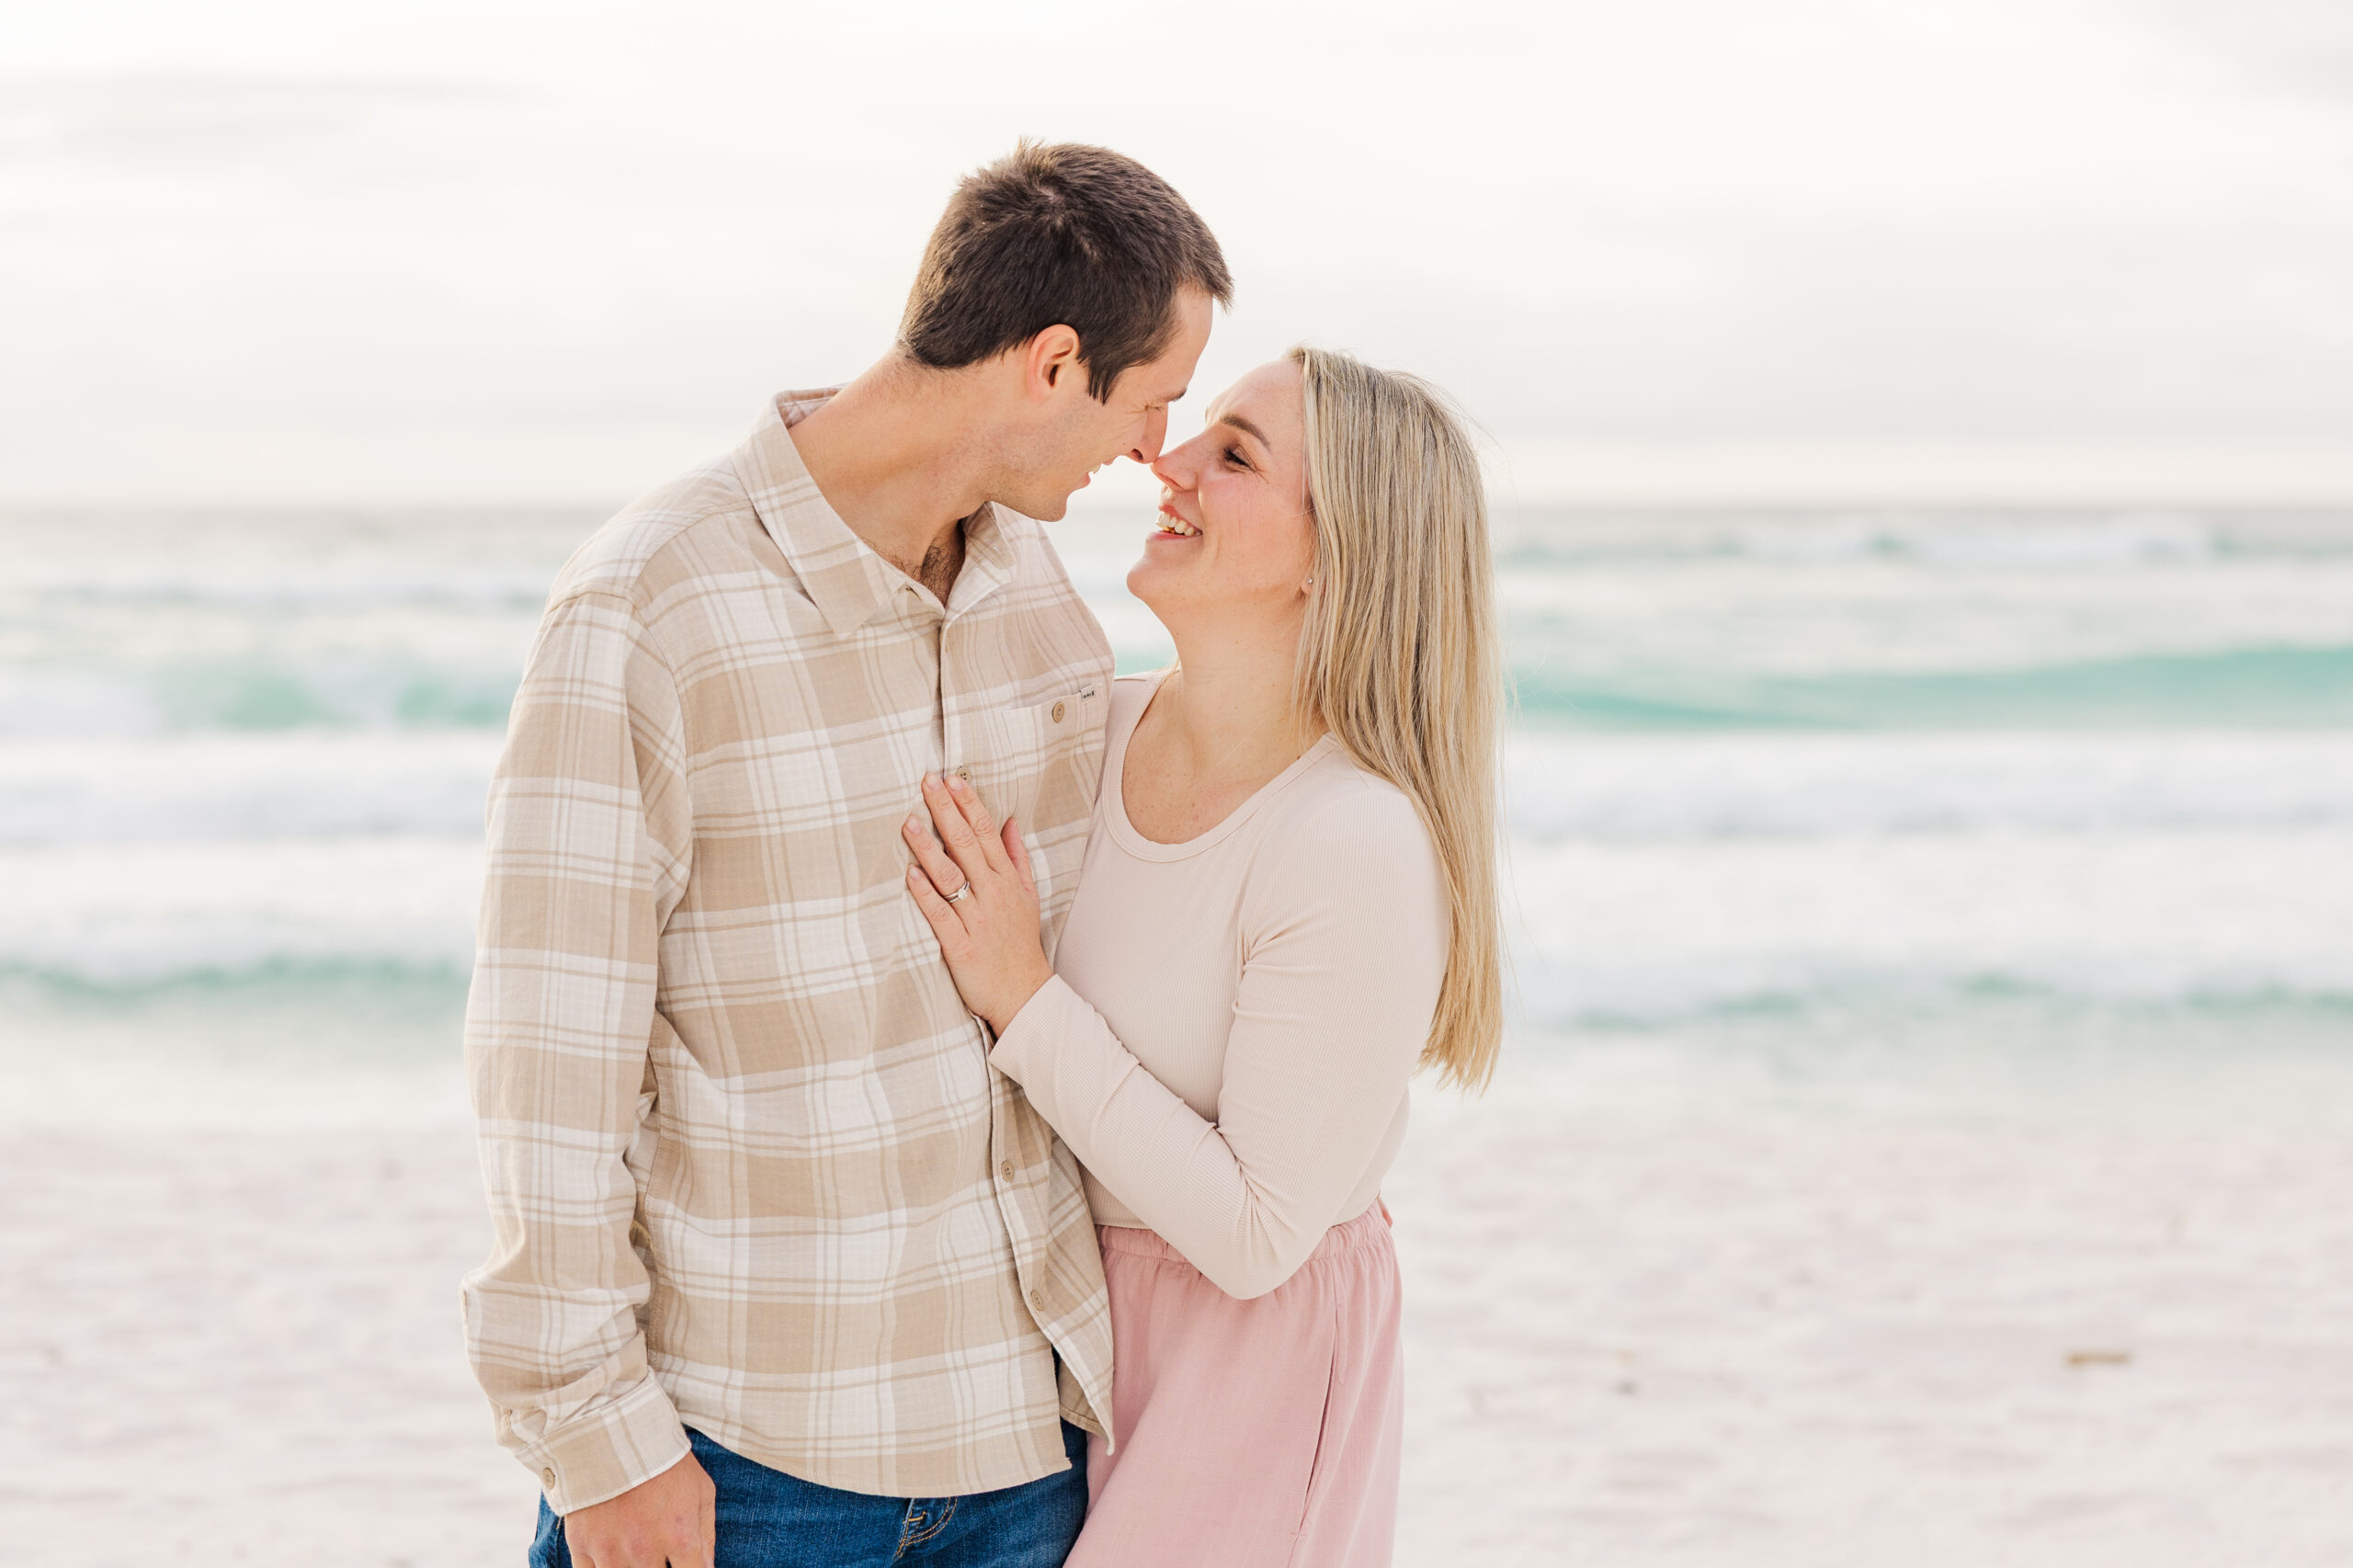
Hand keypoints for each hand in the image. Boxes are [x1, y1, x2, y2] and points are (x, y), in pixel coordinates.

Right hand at [562, 1450, 714, 1567]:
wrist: (614, 1430)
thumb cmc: (664, 1460)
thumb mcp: (700, 1490)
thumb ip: (705, 1535)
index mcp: (679, 1536)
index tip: (685, 1563)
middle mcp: (645, 1549)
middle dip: (659, 1565)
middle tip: (657, 1549)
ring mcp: (610, 1550)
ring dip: (631, 1567)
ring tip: (635, 1546)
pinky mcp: (581, 1545)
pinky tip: (611, 1554)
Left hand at [904, 772, 1053, 1034]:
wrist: (1024, 994)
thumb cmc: (1020, 943)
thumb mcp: (1028, 896)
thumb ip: (1017, 857)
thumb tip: (1010, 821)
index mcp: (1007, 880)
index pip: (986, 833)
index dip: (968, 804)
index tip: (952, 779)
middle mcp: (993, 894)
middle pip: (966, 845)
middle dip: (945, 811)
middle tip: (927, 782)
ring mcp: (976, 920)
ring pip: (951, 877)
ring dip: (929, 848)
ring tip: (910, 822)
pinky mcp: (961, 946)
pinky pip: (940, 916)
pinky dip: (925, 895)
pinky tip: (910, 875)